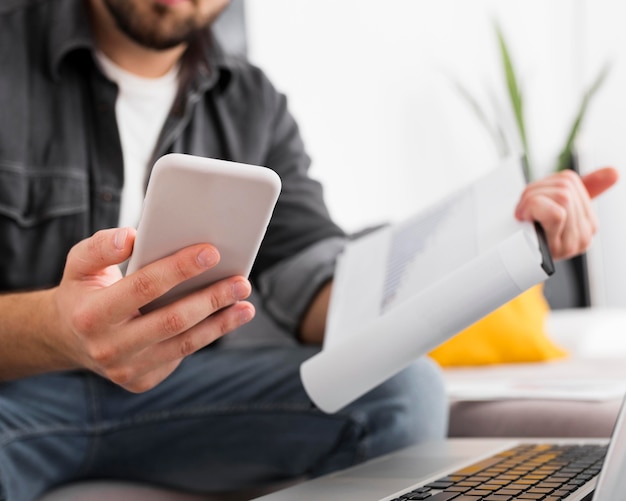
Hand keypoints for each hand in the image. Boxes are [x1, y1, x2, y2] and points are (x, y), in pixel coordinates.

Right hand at [51, 227, 254, 391]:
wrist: (69, 338)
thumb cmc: (84, 292)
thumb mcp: (79, 264)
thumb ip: (100, 247)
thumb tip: (132, 237)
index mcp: (91, 315)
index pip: (143, 287)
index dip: (179, 269)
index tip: (211, 252)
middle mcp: (108, 348)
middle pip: (172, 321)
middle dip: (212, 299)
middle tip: (241, 282)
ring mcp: (126, 369)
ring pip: (184, 344)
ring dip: (221, 323)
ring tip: (246, 305)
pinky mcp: (142, 381)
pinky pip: (182, 354)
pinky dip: (209, 335)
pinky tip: (228, 318)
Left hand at [515, 167, 618, 260]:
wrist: (505, 261)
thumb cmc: (525, 231)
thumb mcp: (550, 206)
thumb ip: (583, 189)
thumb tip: (615, 172)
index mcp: (587, 220)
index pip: (569, 180)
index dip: (542, 185)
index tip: (532, 203)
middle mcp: (586, 232)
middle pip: (564, 187)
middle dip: (534, 192)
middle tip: (523, 210)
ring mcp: (573, 242)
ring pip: (561, 196)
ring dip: (530, 200)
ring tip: (523, 216)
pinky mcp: (560, 247)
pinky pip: (556, 213)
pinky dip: (534, 209)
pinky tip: (525, 219)